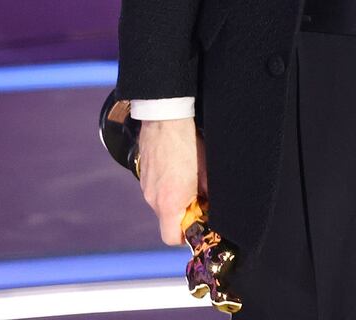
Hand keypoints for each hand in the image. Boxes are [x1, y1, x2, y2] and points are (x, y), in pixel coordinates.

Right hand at [138, 118, 206, 244]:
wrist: (165, 116)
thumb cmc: (187, 142)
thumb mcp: (206, 171)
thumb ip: (208, 195)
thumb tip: (212, 206)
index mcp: (169, 203)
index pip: (172, 238)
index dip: (188, 235)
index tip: (200, 222)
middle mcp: (152, 198)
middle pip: (167, 220)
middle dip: (184, 214)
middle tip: (199, 198)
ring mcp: (146, 185)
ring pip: (161, 203)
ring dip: (175, 199)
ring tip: (189, 178)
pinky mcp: (143, 173)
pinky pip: (155, 189)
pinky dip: (167, 186)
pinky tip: (178, 168)